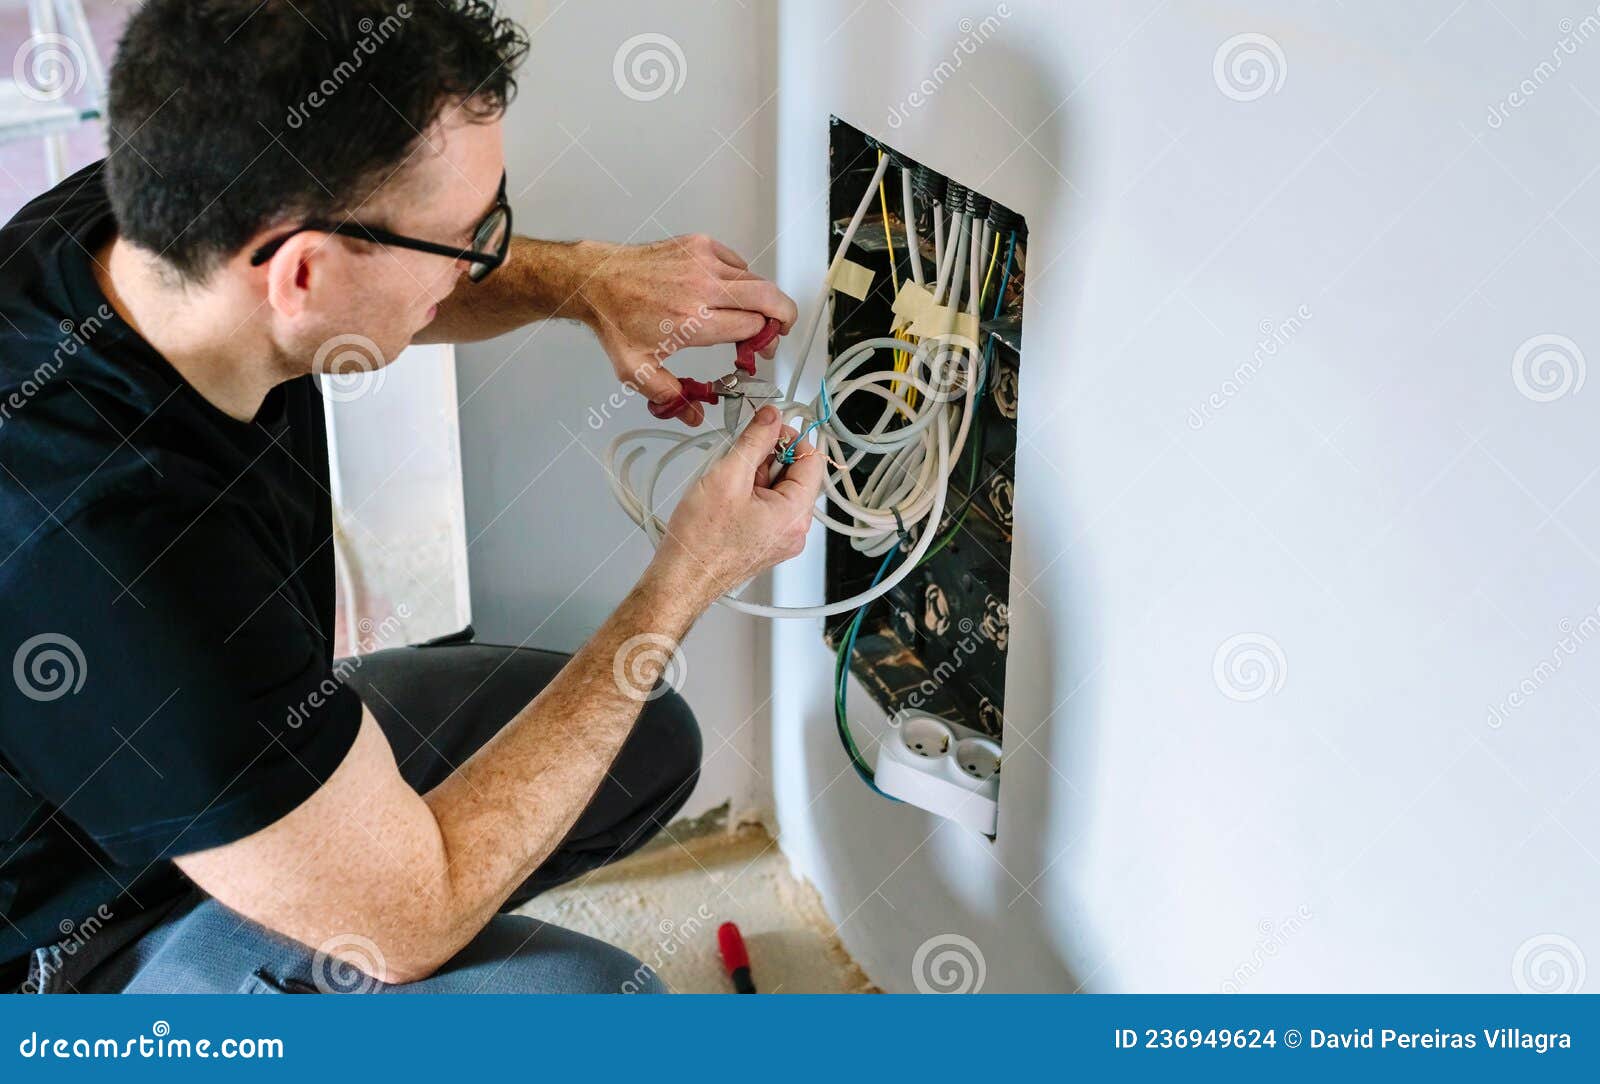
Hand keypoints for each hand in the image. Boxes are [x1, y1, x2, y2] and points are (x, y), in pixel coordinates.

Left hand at [581, 235, 797, 426]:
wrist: (597, 280)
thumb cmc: (617, 320)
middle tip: (777, 332)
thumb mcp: (638, 370)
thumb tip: (695, 415)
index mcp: (691, 321)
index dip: (761, 344)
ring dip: (762, 301)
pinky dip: (742, 280)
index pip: (752, 328)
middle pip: (768, 298)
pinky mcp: (701, 244)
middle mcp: (701, 288)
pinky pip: (739, 263)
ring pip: (757, 280)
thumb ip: (670, 395)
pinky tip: (727, 294)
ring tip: (750, 316)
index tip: (755, 353)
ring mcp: (703, 261)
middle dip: (782, 318)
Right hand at [648, 406, 824, 606]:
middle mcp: (795, 530)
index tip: (768, 427)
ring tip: (728, 481)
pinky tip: (728, 495)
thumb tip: (771, 417)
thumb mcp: (728, 476)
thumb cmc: (701, 540)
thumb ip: (755, 440)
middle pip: (797, 475)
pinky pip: (769, 507)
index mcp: (795, 515)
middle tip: (740, 456)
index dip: (791, 438)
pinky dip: (751, 493)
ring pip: (780, 490)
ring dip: (757, 475)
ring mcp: (781, 539)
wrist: (681, 578)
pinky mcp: (766, 542)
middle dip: (769, 458)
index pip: (813, 461)